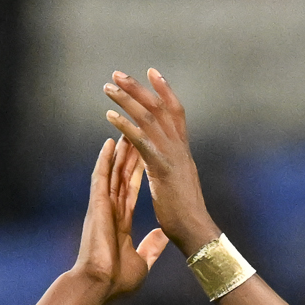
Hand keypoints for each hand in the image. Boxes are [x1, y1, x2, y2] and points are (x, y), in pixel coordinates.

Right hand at [71, 135, 167, 301]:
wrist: (100, 286)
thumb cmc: (116, 280)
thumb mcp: (142, 261)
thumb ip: (151, 246)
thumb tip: (162, 236)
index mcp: (120, 222)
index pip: (130, 191)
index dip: (137, 172)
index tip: (144, 156)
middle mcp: (110, 211)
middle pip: (122, 176)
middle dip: (130, 155)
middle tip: (136, 132)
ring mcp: (102, 207)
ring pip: (113, 172)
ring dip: (120, 152)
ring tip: (126, 130)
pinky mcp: (97, 206)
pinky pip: (101, 177)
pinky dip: (105, 160)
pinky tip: (109, 143)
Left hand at [104, 68, 219, 253]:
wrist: (196, 232)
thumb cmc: (187, 216)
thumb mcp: (179, 186)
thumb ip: (173, 170)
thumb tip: (168, 166)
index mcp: (182, 151)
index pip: (175, 111)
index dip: (164, 90)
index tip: (151, 72)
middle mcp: (179, 148)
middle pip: (159, 107)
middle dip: (138, 88)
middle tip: (117, 73)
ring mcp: (172, 156)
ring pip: (149, 118)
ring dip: (127, 100)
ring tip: (108, 87)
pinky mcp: (162, 169)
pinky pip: (142, 141)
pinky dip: (126, 126)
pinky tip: (110, 116)